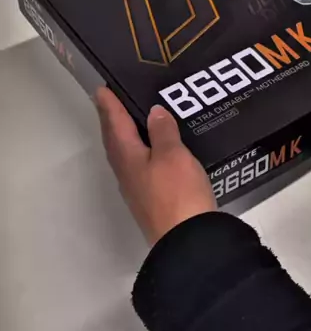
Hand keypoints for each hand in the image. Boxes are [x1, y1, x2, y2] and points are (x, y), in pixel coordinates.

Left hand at [96, 87, 216, 245]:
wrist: (188, 241)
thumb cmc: (178, 192)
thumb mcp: (173, 155)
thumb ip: (163, 131)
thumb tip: (153, 112)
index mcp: (127, 157)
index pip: (115, 124)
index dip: (110, 105)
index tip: (102, 89)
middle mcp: (127, 173)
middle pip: (115, 141)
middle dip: (113, 120)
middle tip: (112, 102)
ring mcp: (137, 190)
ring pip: (126, 155)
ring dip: (125, 137)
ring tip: (132, 122)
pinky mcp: (151, 201)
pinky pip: (139, 168)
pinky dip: (141, 152)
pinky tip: (152, 153)